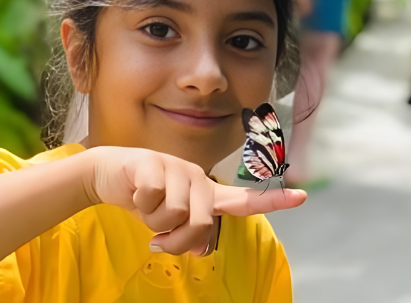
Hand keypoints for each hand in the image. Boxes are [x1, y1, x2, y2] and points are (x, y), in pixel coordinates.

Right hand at [83, 147, 306, 255]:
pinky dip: (139, 204)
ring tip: (145, 207)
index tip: (302, 196)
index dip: (274, 201)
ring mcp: (178, 167)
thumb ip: (189, 234)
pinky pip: (152, 198)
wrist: (108, 175)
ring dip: (153, 222)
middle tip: (158, 239)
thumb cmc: (144, 200)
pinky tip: (134, 192)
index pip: (244, 199)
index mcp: (206, 193)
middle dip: (176, 241)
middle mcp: (198, 178)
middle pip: (201, 225)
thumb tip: (201, 248)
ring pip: (175, 214)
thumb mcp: (168, 222)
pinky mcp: (154, 162)